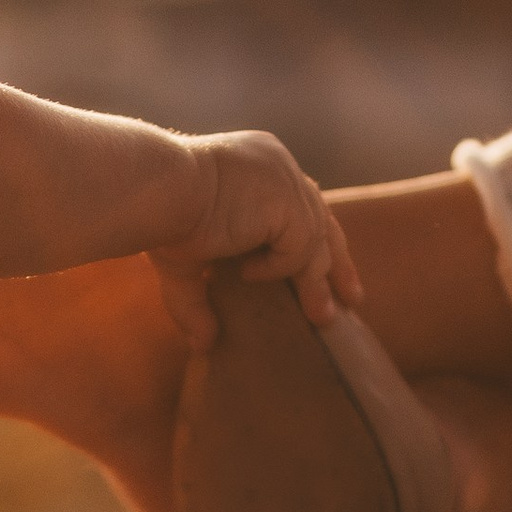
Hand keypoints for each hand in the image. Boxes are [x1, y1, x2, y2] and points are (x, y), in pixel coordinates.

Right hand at [150, 131, 359, 343]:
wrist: (158, 190)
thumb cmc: (161, 216)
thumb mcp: (184, 263)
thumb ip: (198, 301)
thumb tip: (202, 346)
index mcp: (259, 167)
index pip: (300, 205)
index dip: (316, 243)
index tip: (329, 278)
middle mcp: (280, 165)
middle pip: (322, 219)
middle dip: (339, 263)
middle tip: (354, 300)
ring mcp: (287, 180)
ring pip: (315, 241)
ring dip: (318, 283)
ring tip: (322, 319)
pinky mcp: (288, 202)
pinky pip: (299, 249)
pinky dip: (278, 268)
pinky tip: (246, 273)